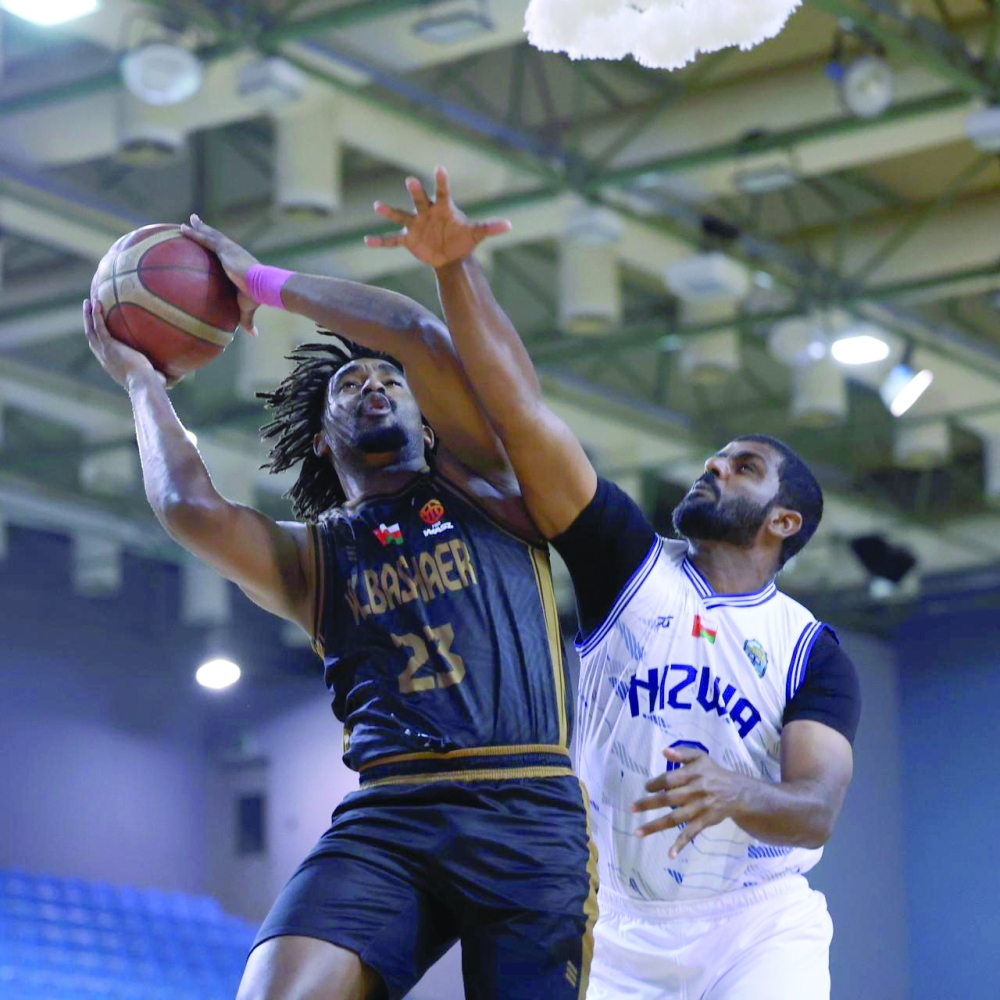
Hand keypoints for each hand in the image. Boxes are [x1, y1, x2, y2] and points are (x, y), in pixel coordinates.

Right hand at [84, 298, 166, 390]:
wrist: (145, 384)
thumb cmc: (153, 384)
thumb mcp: (156, 377)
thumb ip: (164, 372)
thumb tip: (183, 373)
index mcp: (113, 365)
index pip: (102, 350)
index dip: (99, 339)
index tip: (99, 329)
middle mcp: (105, 358)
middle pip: (92, 338)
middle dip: (89, 323)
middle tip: (89, 310)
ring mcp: (105, 352)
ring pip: (91, 330)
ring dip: (88, 315)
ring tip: (89, 301)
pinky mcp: (109, 346)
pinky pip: (99, 326)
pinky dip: (95, 314)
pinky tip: (96, 302)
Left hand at [179, 214, 260, 334]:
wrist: (262, 285)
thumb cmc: (256, 297)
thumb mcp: (247, 309)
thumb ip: (247, 320)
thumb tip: (254, 335)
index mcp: (237, 264)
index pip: (224, 254)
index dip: (216, 247)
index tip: (210, 243)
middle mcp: (233, 253)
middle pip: (216, 240)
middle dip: (206, 231)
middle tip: (195, 223)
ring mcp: (229, 249)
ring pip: (211, 235)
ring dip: (199, 228)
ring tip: (190, 220)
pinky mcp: (224, 248)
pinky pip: (205, 239)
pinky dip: (194, 233)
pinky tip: (183, 229)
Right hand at [364, 166, 511, 268]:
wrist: (450, 255)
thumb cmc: (462, 239)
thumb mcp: (476, 234)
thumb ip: (490, 227)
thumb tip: (509, 225)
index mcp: (443, 208)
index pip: (443, 191)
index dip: (442, 181)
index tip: (440, 168)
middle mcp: (426, 212)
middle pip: (420, 199)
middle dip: (415, 191)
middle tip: (410, 181)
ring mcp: (415, 224)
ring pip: (401, 215)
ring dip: (389, 211)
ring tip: (377, 206)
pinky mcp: (408, 239)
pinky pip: (392, 240)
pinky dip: (380, 241)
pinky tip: (367, 241)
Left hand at [631, 747, 749, 857]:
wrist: (738, 792)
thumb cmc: (713, 772)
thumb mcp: (700, 757)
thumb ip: (682, 753)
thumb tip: (664, 751)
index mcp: (692, 774)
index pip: (669, 779)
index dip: (655, 783)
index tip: (647, 787)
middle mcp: (694, 792)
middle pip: (668, 799)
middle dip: (648, 804)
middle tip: (631, 808)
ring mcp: (699, 809)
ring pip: (674, 818)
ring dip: (655, 826)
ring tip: (637, 832)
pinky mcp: (704, 822)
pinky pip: (691, 834)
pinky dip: (681, 844)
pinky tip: (670, 854)